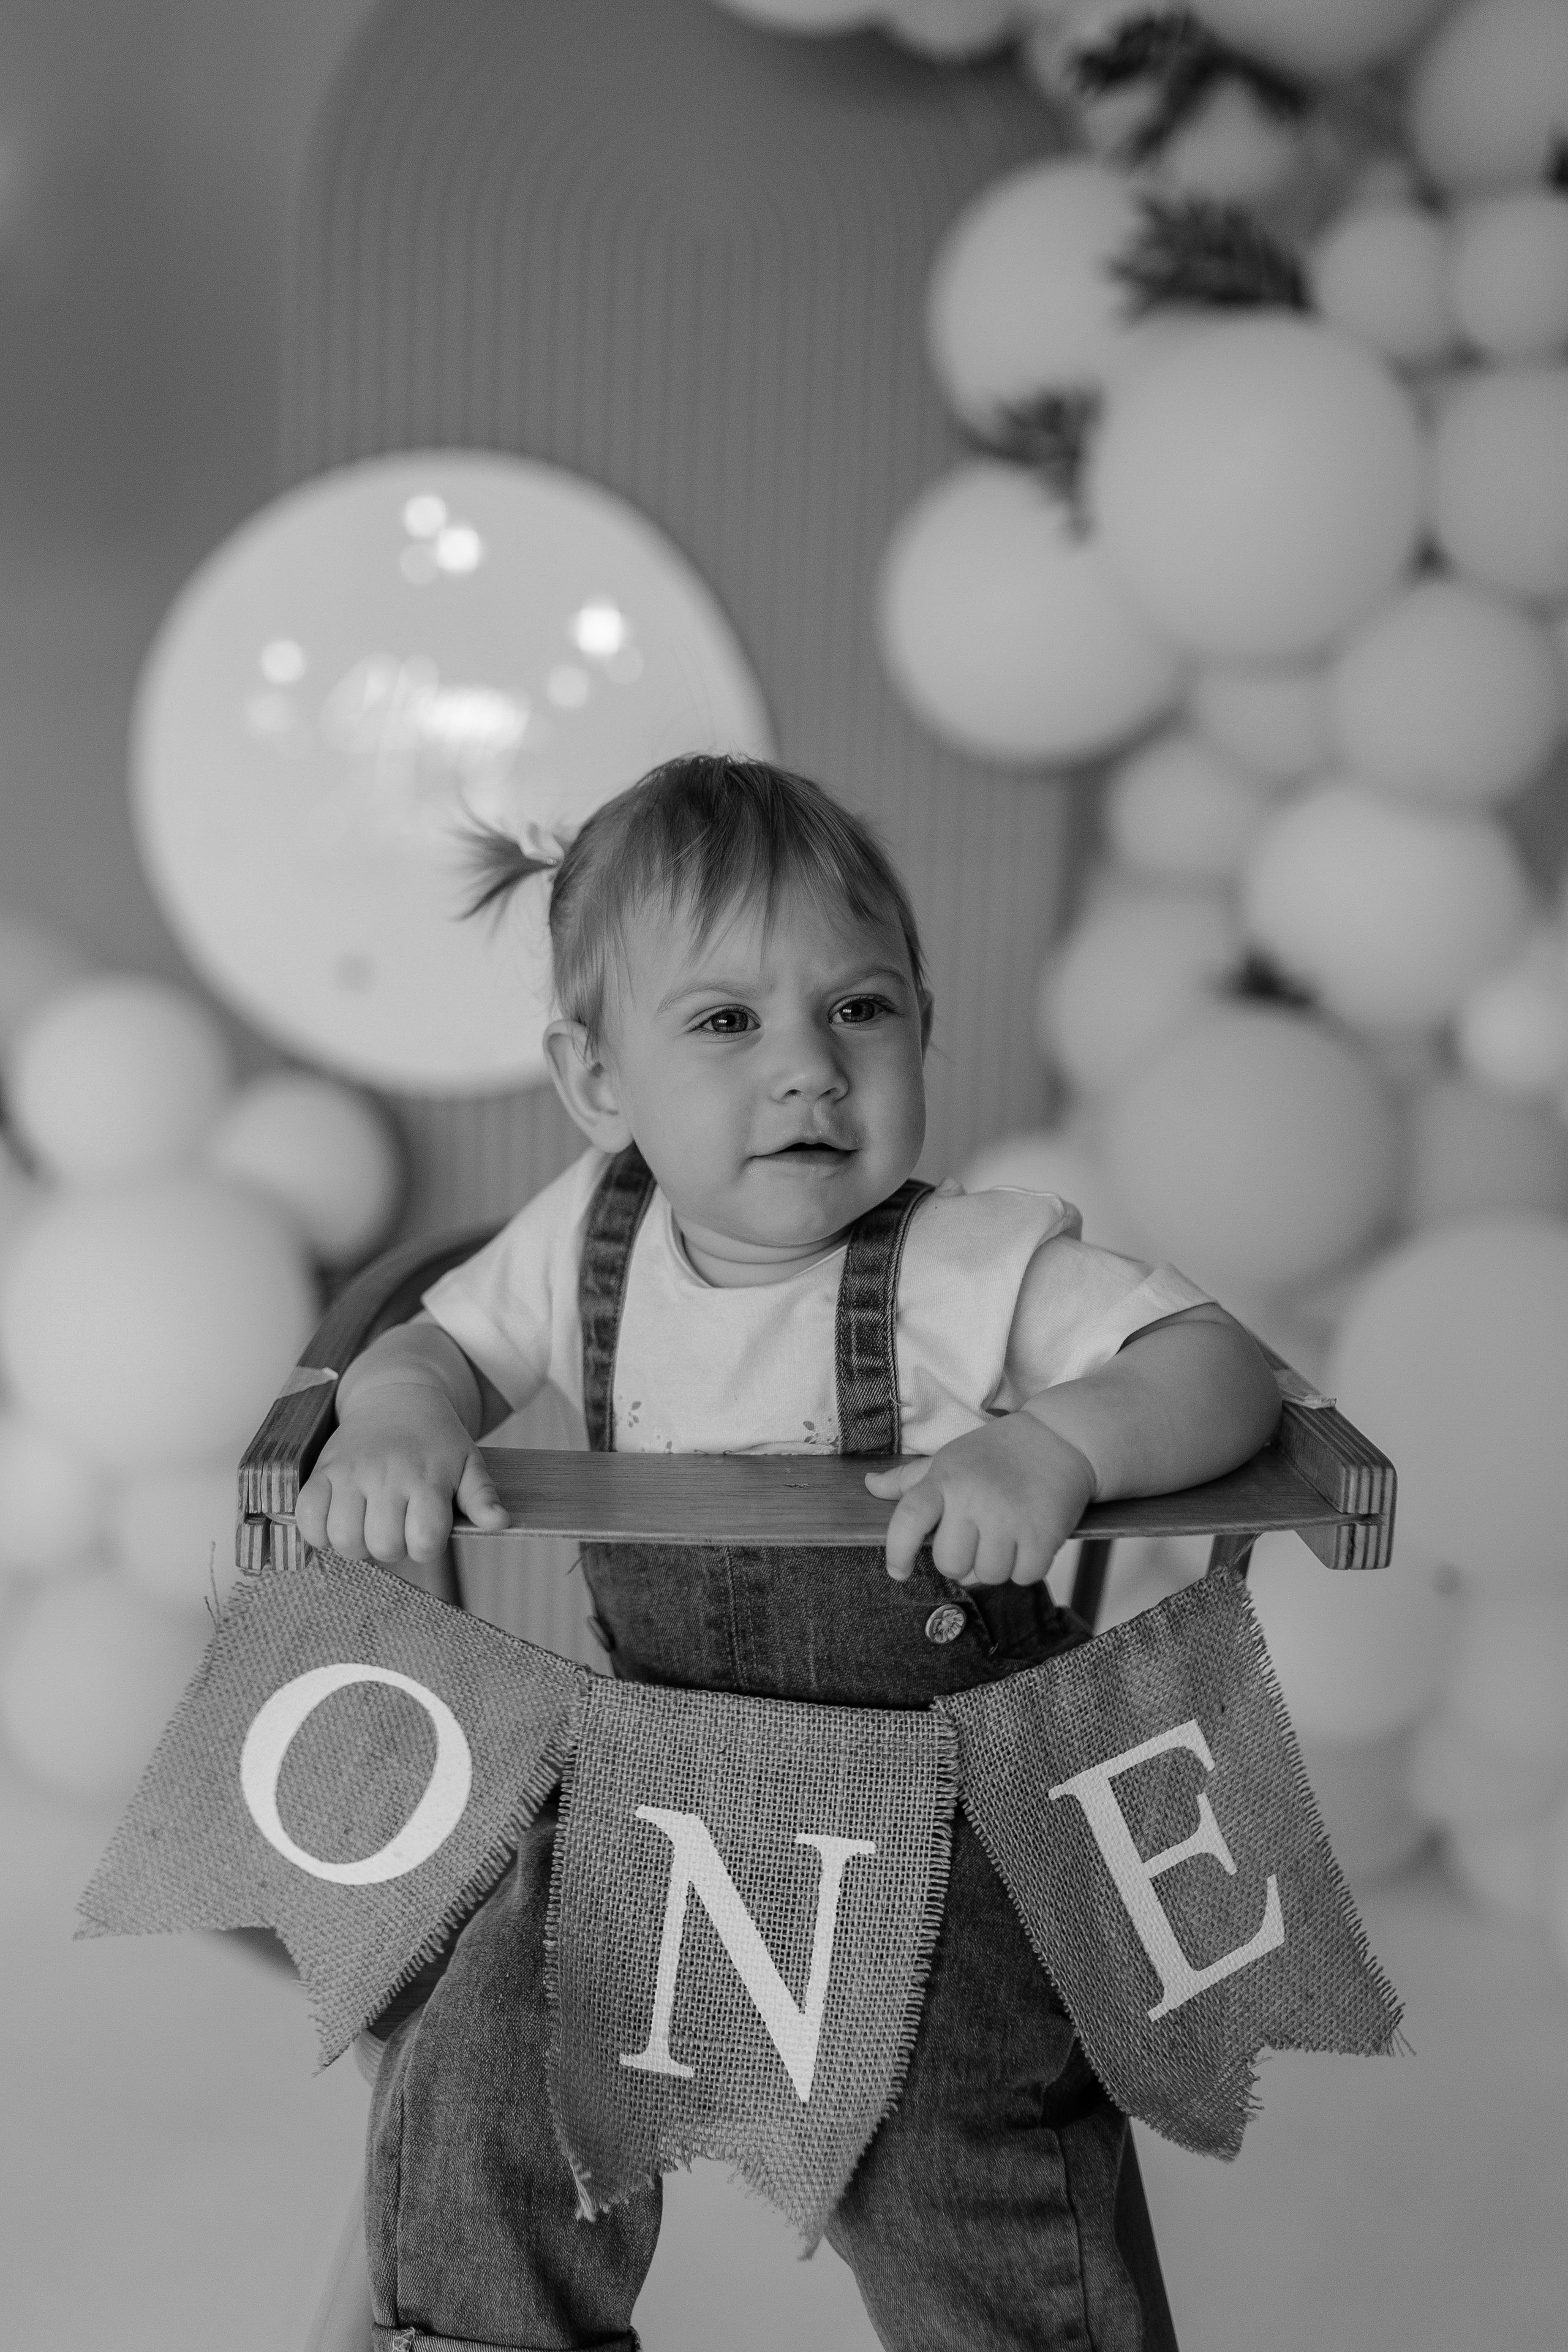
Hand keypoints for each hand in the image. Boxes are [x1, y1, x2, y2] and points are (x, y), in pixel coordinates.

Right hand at [295, 1385, 508, 1577]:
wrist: (398, 1396)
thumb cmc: (437, 1439)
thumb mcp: (470, 1463)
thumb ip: (482, 1497)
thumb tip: (500, 1523)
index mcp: (427, 1479)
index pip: (424, 1543)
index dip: (425, 1547)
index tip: (425, 1531)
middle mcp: (387, 1476)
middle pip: (383, 1546)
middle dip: (393, 1547)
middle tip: (396, 1525)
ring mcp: (350, 1473)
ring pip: (343, 1539)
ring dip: (356, 1543)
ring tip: (368, 1524)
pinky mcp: (322, 1470)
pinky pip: (308, 1518)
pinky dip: (318, 1530)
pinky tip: (338, 1519)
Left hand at [864, 1413, 1094, 1585]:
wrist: (1059, 1439)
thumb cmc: (995, 1453)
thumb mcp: (950, 1458)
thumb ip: (909, 1480)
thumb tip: (870, 1486)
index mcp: (946, 1479)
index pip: (907, 1520)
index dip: (896, 1552)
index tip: (898, 1571)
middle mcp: (974, 1498)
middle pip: (950, 1564)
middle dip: (963, 1560)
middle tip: (978, 1536)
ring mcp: (1009, 1517)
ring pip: (988, 1576)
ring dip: (998, 1564)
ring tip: (1007, 1534)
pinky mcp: (1043, 1534)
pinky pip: (1023, 1577)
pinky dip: (1027, 1566)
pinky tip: (1030, 1539)